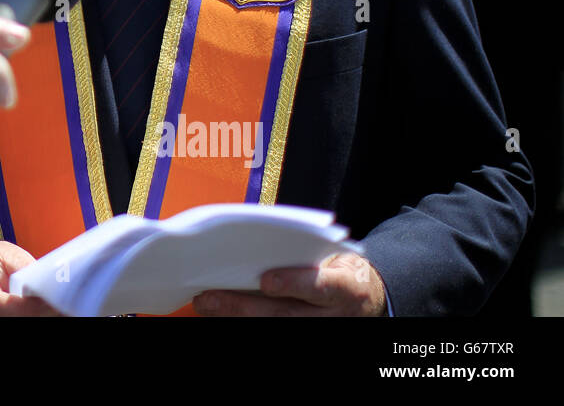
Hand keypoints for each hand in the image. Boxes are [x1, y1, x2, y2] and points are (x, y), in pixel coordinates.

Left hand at [192, 252, 386, 315]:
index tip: (266, 281)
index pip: (320, 286)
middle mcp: (333, 316)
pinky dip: (244, 320)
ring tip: (206, 304)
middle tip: (210, 296)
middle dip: (244, 305)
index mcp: (346, 288)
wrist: (365, 295)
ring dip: (235, 315)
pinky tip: (220, 311)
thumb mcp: (332, 253)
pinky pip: (273, 329)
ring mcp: (319, 328)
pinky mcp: (305, 333)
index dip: (294, 283)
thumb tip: (252, 238)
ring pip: (274, 325)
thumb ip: (300, 249)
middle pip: (285, 314)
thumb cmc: (338, 267)